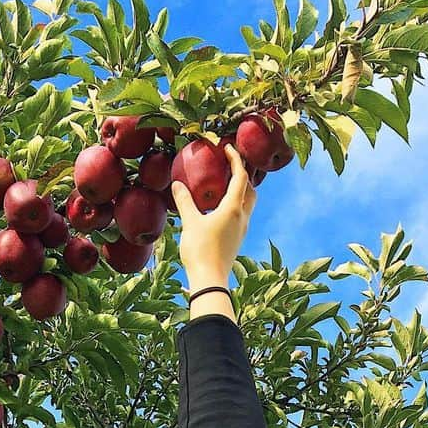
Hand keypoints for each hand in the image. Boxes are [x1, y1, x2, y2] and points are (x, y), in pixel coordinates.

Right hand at [170, 143, 256, 285]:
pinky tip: (219, 207)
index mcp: (234, 208)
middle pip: (250, 189)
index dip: (235, 159)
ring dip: (241, 190)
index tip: (227, 147)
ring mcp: (241, 229)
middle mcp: (242, 217)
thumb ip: (185, 201)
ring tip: (225, 184)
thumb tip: (177, 184)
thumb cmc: (200, 250)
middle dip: (242, 174)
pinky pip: (240, 215)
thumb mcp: (190, 222)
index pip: (240, 176)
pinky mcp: (237, 239)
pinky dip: (235, 204)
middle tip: (229, 166)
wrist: (210, 280)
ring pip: (247, 203)